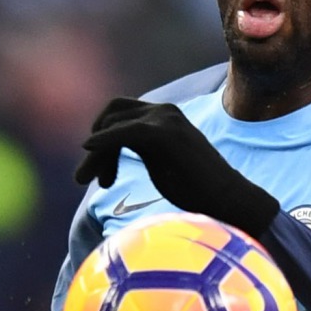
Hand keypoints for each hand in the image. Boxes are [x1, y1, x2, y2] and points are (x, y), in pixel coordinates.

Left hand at [75, 98, 279, 236]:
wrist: (226, 198)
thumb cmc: (196, 187)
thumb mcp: (161, 161)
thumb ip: (142, 149)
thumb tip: (108, 155)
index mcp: (163, 115)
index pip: (119, 113)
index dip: (103, 138)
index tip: (101, 175)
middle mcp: (163, 111)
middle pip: (112, 116)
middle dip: (95, 147)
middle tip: (84, 178)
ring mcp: (165, 120)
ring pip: (114, 125)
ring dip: (95, 154)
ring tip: (84, 180)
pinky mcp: (164, 134)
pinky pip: (124, 132)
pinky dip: (104, 140)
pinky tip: (89, 149)